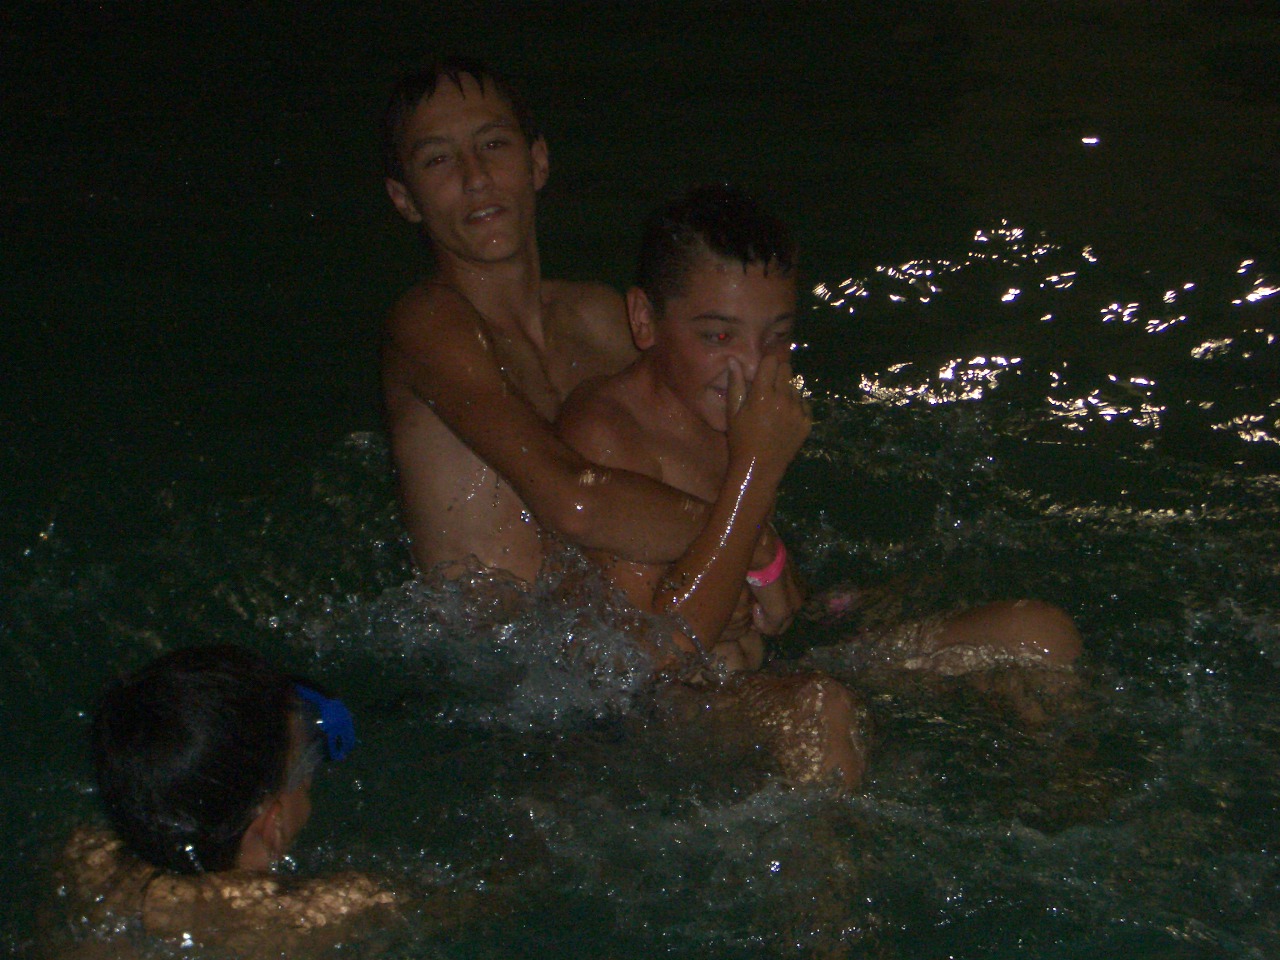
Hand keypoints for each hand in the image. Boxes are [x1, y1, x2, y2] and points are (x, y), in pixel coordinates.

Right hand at [726, 353, 810, 482]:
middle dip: (777, 373)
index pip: (772, 361)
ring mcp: (798, 411)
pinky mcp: (807, 422)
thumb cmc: (741, 440)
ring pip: (795, 387)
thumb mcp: (733, 412)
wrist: (759, 468)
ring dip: (786, 391)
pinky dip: (796, 406)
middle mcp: (783, 399)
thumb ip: (736, 384)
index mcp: (763, 395)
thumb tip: (733, 360)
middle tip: (769, 387)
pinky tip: (784, 418)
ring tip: (775, 407)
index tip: (762, 370)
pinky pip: (804, 403)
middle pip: (787, 369)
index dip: (767, 363)